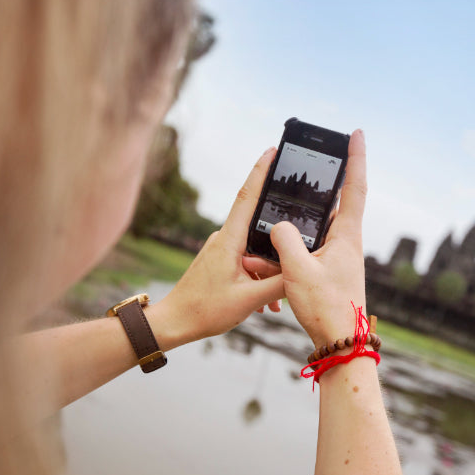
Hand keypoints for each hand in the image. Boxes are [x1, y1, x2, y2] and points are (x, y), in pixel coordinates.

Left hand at [148, 148, 283, 344]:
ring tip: (275, 301)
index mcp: (229, 241)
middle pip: (260, 229)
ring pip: (255, 252)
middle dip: (279, 244)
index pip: (247, 197)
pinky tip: (264, 303)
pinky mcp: (219, 261)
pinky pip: (246, 263)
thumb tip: (301, 270)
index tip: (272, 151)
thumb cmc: (204, 310)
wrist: (173, 323)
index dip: (261, 171)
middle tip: (297, 255)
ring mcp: (221, 250)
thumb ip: (279, 283)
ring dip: (269, 272)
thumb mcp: (249, 300)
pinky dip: (258, 279)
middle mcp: (224, 239)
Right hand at [262, 129, 367, 346]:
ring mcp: (340, 256)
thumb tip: (278, 225)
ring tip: (290, 201)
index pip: (355, 188)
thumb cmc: (326, 308)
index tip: (356, 134)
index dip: (356, 158)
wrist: (341, 343)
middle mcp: (347, 242)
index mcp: (346, 236)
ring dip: (308, 213)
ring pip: (321, 224)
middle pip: (338, 201)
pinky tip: (281, 241)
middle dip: (329, 180)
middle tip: (320, 158)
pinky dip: (298, 237)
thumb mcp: (298, 271)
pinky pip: (312, 243)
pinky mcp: (330, 269)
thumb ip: (284, 241)